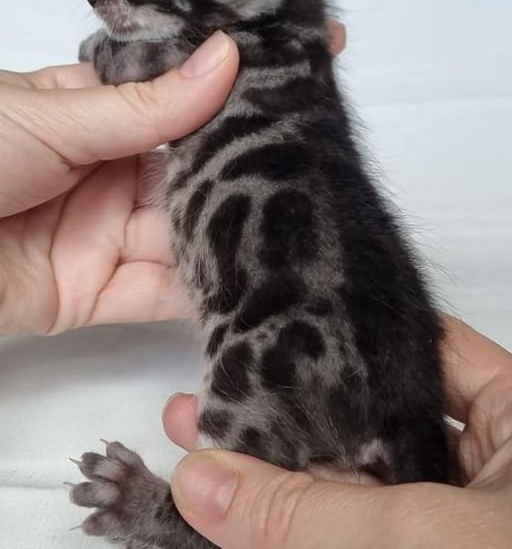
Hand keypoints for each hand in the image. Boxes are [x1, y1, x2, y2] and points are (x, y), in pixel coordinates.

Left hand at [0, 23, 346, 336]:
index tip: (300, 78)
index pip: (181, 108)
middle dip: (244, 175)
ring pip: (183, 240)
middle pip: (191, 178)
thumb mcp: (57, 116)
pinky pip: (157, 295)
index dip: (237, 96)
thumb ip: (147, 104)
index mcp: (97, 120)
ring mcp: (106, 237)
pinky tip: (249, 286)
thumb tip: (228, 56)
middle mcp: (110, 177)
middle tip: (317, 165)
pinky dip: (197, 295)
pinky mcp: (95, 294)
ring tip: (299, 231)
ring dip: (228, 240)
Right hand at [163, 316, 511, 547]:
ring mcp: (452, 518)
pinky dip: (301, 523)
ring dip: (281, 470)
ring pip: (356, 479)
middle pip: (373, 417)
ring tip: (200, 439)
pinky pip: (353, 528)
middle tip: (213, 395)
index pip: (418, 349)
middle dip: (291, 411)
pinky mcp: (420, 547)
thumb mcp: (420, 540)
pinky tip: (239, 506)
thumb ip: (308, 511)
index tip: (270, 332)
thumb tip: (200, 478)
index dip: (344, 339)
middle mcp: (488, 463)